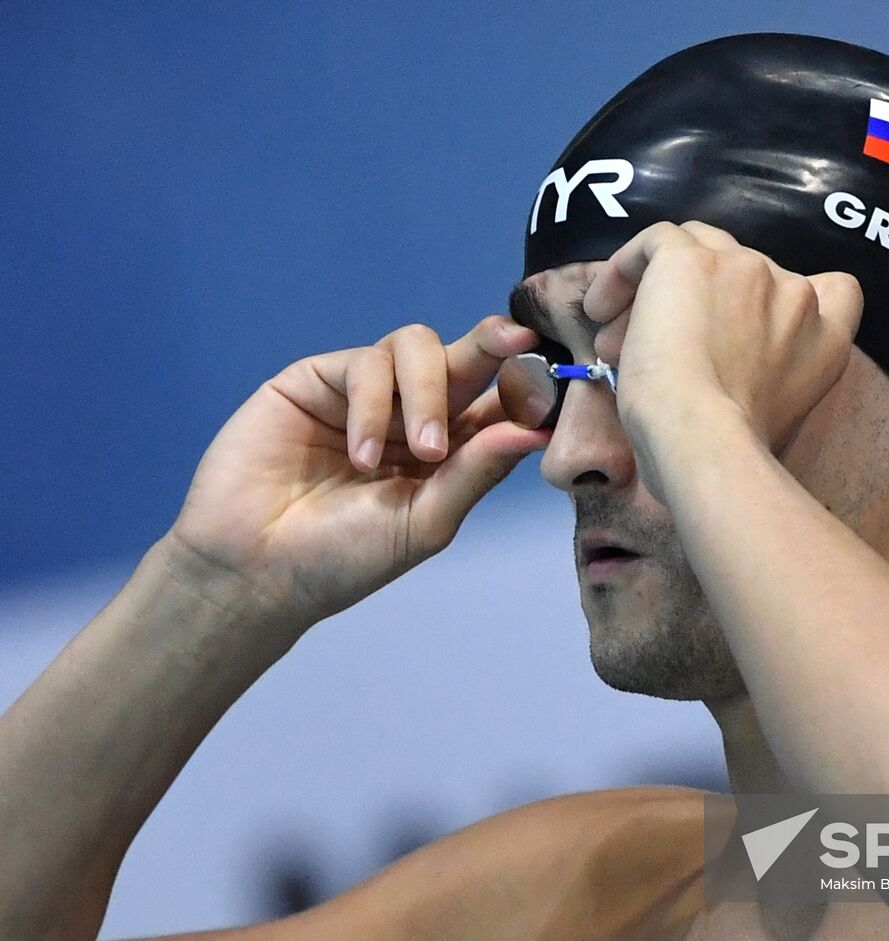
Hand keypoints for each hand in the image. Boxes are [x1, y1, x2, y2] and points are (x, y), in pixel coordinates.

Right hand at [165, 319, 550, 625]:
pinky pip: (364, 364)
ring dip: (427, 393)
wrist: (256, 569)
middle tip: (516, 341)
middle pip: (464, 357)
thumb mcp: (426, 521)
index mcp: (450, 448)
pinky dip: (374, 406)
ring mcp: (366, 393)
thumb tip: (534, 431)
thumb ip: (477, 472)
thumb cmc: (344, 559)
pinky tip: (362, 456)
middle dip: (493, 344)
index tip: (551, 382)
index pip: (498, 400)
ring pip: (416, 347)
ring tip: (421, 451)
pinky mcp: (317, 379)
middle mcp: (412, 412)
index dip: (524, 384)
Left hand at [581, 220, 863, 452]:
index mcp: (828, 339)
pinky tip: (600, 310)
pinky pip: (654, 242)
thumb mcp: (774, 416)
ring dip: (660, 292)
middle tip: (659, 356)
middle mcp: (796, 294)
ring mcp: (747, 268)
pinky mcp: (691, 260)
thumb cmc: (729, 457)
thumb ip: (766, 379)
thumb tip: (714, 385)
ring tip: (622, 338)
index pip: (836, 290)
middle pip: (746, 271)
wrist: (703, 440)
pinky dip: (624, 270)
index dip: (788, 302)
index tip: (747, 330)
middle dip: (702, 308)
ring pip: (697, 249)